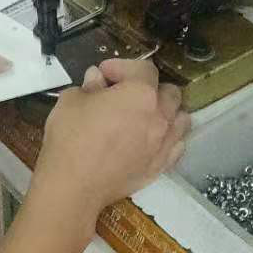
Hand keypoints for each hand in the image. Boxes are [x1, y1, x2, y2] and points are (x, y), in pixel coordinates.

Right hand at [32, 59, 188, 233]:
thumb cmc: (71, 137)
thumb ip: (90, 85)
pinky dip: (168, 138)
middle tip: (125, 94)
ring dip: (165, 112)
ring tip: (144, 116)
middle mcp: (160, 115)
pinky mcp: (162, 166)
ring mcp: (164, 143)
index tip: (104, 74)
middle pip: (169, 91)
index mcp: (140, 93)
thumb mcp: (72, 100)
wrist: (74, 185)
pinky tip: (150, 139)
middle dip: (149, 87)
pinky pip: (177, 145)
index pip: (143, 68)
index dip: (123, 67)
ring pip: (180, 118)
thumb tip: (97, 78)